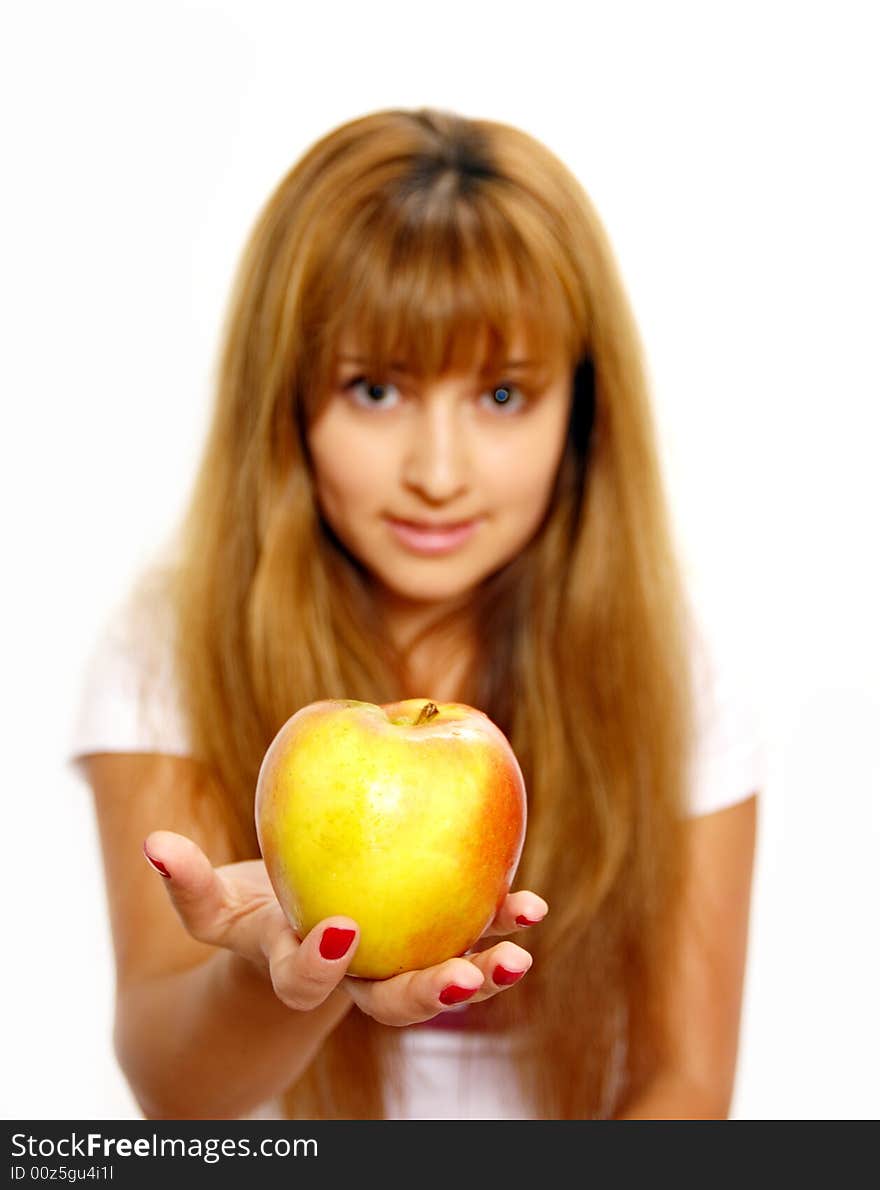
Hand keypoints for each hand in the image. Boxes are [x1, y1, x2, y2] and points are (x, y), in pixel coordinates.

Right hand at [143, 830, 546, 1026]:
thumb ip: (187, 884)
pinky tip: (531, 907)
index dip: (320, 964)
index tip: (340, 930)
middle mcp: (358, 983)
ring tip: (521, 950)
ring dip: (487, 966)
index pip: (306, 982)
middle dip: (431, 994)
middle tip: (467, 978)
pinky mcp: (438, 941)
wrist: (307, 933)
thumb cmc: (257, 914)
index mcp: (299, 972)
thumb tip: (152, 843)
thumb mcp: (218, 907)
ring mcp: (402, 968)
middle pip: (394, 1003)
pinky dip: (502, 923)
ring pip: (446, 980)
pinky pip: (473, 935)